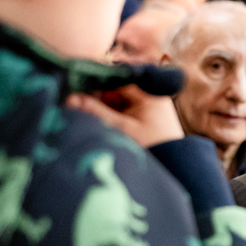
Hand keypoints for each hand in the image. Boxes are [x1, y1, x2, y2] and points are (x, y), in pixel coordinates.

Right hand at [66, 85, 183, 147]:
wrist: (176, 167)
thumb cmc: (154, 147)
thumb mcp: (122, 128)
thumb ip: (96, 112)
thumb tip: (70, 99)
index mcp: (149, 93)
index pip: (116, 79)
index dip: (95, 82)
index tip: (73, 86)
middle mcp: (150, 96)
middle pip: (115, 90)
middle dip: (95, 97)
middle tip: (72, 102)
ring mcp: (148, 108)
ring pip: (116, 102)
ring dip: (100, 107)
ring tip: (78, 111)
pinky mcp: (144, 120)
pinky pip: (122, 112)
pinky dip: (109, 116)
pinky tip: (92, 120)